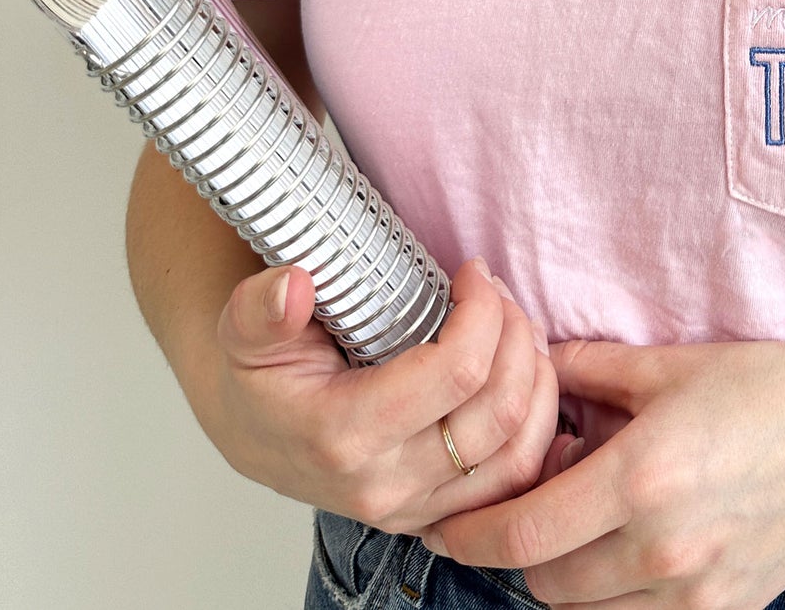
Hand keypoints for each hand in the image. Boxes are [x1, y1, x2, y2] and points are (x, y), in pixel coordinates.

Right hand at [208, 257, 575, 532]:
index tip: (473, 271)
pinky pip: (516, 481)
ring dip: (539, 379)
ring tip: (520, 327)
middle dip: (516, 335)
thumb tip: (294, 287)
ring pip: (520, 452)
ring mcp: (416, 508)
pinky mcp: (438, 514)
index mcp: (343, 434)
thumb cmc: (262, 374)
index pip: (455, 372)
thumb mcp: (245, 330)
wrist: (255, 433)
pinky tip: (528, 375)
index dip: (482, 310)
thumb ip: (262, 307)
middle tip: (500, 292)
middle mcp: (385, 484)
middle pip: (500, 410)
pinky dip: (539, 425)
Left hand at [423, 336, 784, 608]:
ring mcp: (697, 593)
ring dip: (563, 575)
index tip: (442, 526)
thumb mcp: (667, 365)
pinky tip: (626, 546)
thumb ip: (587, 368)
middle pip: (542, 584)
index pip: (520, 534)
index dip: (467, 537)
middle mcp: (664, 549)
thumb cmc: (764, 386)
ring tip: (579, 522)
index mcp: (642, 479)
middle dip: (514, 551)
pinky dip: (613, 595)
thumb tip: (531, 369)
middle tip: (520, 506)